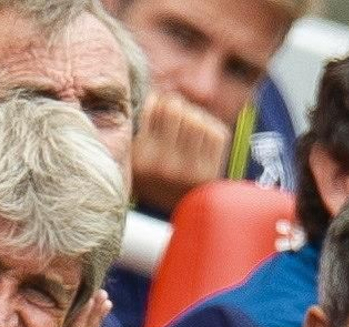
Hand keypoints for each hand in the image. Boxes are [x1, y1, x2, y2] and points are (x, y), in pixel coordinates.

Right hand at [130, 90, 231, 213]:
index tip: (156, 110)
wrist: (179, 214)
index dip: (156, 101)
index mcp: (140, 158)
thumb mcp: (134, 156)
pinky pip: (215, 129)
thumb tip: (155, 90)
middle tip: (175, 118)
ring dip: (193, 118)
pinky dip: (209, 130)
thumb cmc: (155, 177)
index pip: (153, 105)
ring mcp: (188, 169)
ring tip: (187, 131)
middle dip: (176, 107)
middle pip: (175, 106)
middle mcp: (163, 164)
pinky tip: (201, 141)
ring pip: (197, 117)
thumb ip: (137, 126)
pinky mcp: (210, 170)